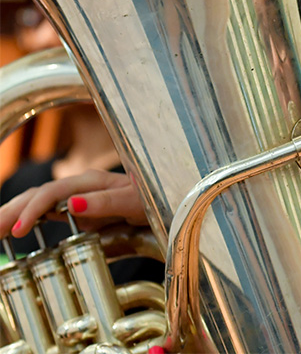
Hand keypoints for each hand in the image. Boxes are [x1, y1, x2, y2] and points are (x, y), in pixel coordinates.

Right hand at [0, 169, 147, 237]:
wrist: (172, 199)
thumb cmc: (156, 198)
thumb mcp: (135, 202)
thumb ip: (106, 202)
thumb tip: (70, 204)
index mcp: (91, 181)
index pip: (51, 192)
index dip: (32, 209)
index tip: (17, 231)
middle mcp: (81, 186)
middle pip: (38, 194)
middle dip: (12, 210)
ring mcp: (79, 197)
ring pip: (39, 201)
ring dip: (15, 212)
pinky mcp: (81, 210)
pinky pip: (48, 211)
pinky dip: (28, 218)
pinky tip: (14, 228)